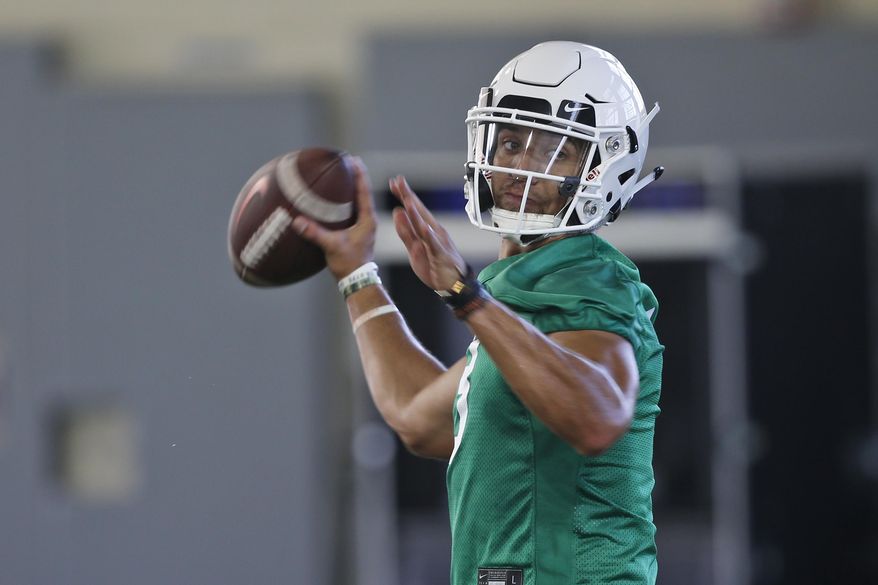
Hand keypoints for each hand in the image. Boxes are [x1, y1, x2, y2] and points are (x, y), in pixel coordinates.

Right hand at [292, 157, 376, 280]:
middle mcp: (367, 220)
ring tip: (341, 174)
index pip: (364, 191)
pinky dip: (345, 201)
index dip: (359, 175)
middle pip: (362, 192)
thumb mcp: (332, 246)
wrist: (356, 280)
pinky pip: (351, 211)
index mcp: (367, 220)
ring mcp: (363, 226)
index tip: (354, 159)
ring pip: (358, 201)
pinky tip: (335, 198)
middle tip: (347, 161)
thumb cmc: (349, 264)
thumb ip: (315, 233)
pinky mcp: (356, 232)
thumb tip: (297, 221)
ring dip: (350, 188)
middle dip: (355, 176)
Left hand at [390, 175, 466, 290]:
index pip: (414, 209)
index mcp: (427, 229)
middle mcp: (434, 231)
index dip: (404, 195)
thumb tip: (397, 212)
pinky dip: (430, 236)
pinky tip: (425, 228)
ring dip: (417, 213)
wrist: (454, 283)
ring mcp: (438, 242)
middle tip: (399, 182)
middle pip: (419, 211)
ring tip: (408, 200)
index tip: (394, 182)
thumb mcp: (414, 248)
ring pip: (426, 225)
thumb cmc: (435, 265)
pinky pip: (435, 245)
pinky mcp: (441, 255)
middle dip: (409, 196)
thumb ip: (405, 232)